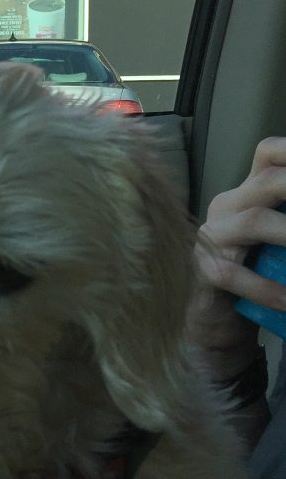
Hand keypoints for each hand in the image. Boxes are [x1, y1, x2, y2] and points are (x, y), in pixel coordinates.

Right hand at [187, 137, 285, 376]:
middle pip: (268, 180)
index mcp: (248, 195)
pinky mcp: (201, 270)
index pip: (268, 155)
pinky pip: (233, 274)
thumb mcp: (278, 245)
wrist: (214, 323)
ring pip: (253, 220)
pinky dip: (266, 288)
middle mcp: (227, 208)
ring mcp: (211, 237)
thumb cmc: (255, 278)